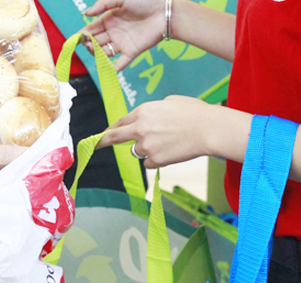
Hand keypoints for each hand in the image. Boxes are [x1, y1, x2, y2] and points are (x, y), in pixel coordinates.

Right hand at [84, 0, 165, 70]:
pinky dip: (112, 69)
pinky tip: (104, 69)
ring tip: (94, 51)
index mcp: (109, 19)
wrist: (165, 11)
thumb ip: (102, 4)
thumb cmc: (145, 0)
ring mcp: (122, 43)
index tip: (75, 39)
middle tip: (86, 43)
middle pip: (96, 42)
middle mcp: (114, 32)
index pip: (91, 29)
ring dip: (97, 55)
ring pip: (104, 53)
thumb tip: (84, 14)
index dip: (82, 34)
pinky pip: (119, 64)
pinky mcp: (131, 52)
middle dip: (88, 45)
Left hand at [97, 96, 222, 168]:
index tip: (104, 133)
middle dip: (101, 142)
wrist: (208, 129)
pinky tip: (171, 152)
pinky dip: (156, 160)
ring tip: (167, 143)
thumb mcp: (171, 102)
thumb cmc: (194, 113)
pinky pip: (148, 163)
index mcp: (144, 111)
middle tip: (92, 146)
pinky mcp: (154, 159)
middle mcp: (140, 128)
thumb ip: (154, 111)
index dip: (112, 128)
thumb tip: (149, 119)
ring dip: (146, 150)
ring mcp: (146, 145)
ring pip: (137, 152)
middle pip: (114, 137)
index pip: (121, 121)